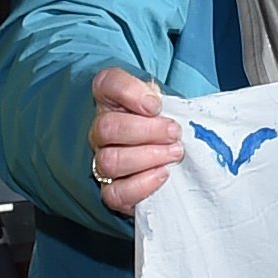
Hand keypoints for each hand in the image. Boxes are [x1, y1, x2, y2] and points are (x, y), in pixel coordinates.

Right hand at [88, 66, 184, 215]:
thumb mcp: (172, 105)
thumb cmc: (170, 128)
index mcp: (113, 102)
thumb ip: (165, 97)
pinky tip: (163, 174)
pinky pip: (115, 193)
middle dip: (147, 130)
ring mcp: (103, 162)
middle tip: (174, 133)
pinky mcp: (112, 192)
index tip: (155, 105)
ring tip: (174, 153)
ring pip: (109, 160)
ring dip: (147, 157)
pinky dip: (142, 185)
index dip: (129, 92)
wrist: (176, 160)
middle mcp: (101, 131)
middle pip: (106, 127)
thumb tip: (156, 100)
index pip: (106, 83)